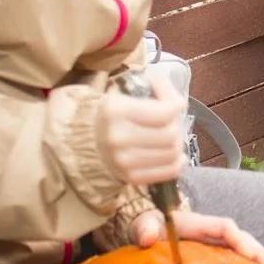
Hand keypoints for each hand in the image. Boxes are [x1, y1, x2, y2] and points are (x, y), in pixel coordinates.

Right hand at [96, 70, 186, 185]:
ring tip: (169, 137)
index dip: (177, 105)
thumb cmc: (113, 112)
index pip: (165, 112)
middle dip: (175, 125)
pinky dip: (177, 163)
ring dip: (177, 144)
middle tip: (170, 122)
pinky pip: (169, 172)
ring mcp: (123, 161)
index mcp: (115, 110)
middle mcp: (118, 137)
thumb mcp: (125, 89)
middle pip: (170, 134)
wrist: (86, 141)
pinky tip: (174, 155)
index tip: (174, 104)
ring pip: (172, 153)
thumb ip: (154, 85)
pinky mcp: (131, 177)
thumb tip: (176, 99)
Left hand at [132, 208, 263, 263]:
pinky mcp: (211, 255)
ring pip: (241, 249)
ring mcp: (212, 244)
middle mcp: (210, 233)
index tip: (250, 256)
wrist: (144, 228)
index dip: (240, 240)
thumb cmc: (145, 226)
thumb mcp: (142, 226)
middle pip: (241, 238)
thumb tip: (146, 237)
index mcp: (198, 224)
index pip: (225, 228)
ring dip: (258, 261)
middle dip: (259, 252)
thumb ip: (143, 229)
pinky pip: (233, 259)